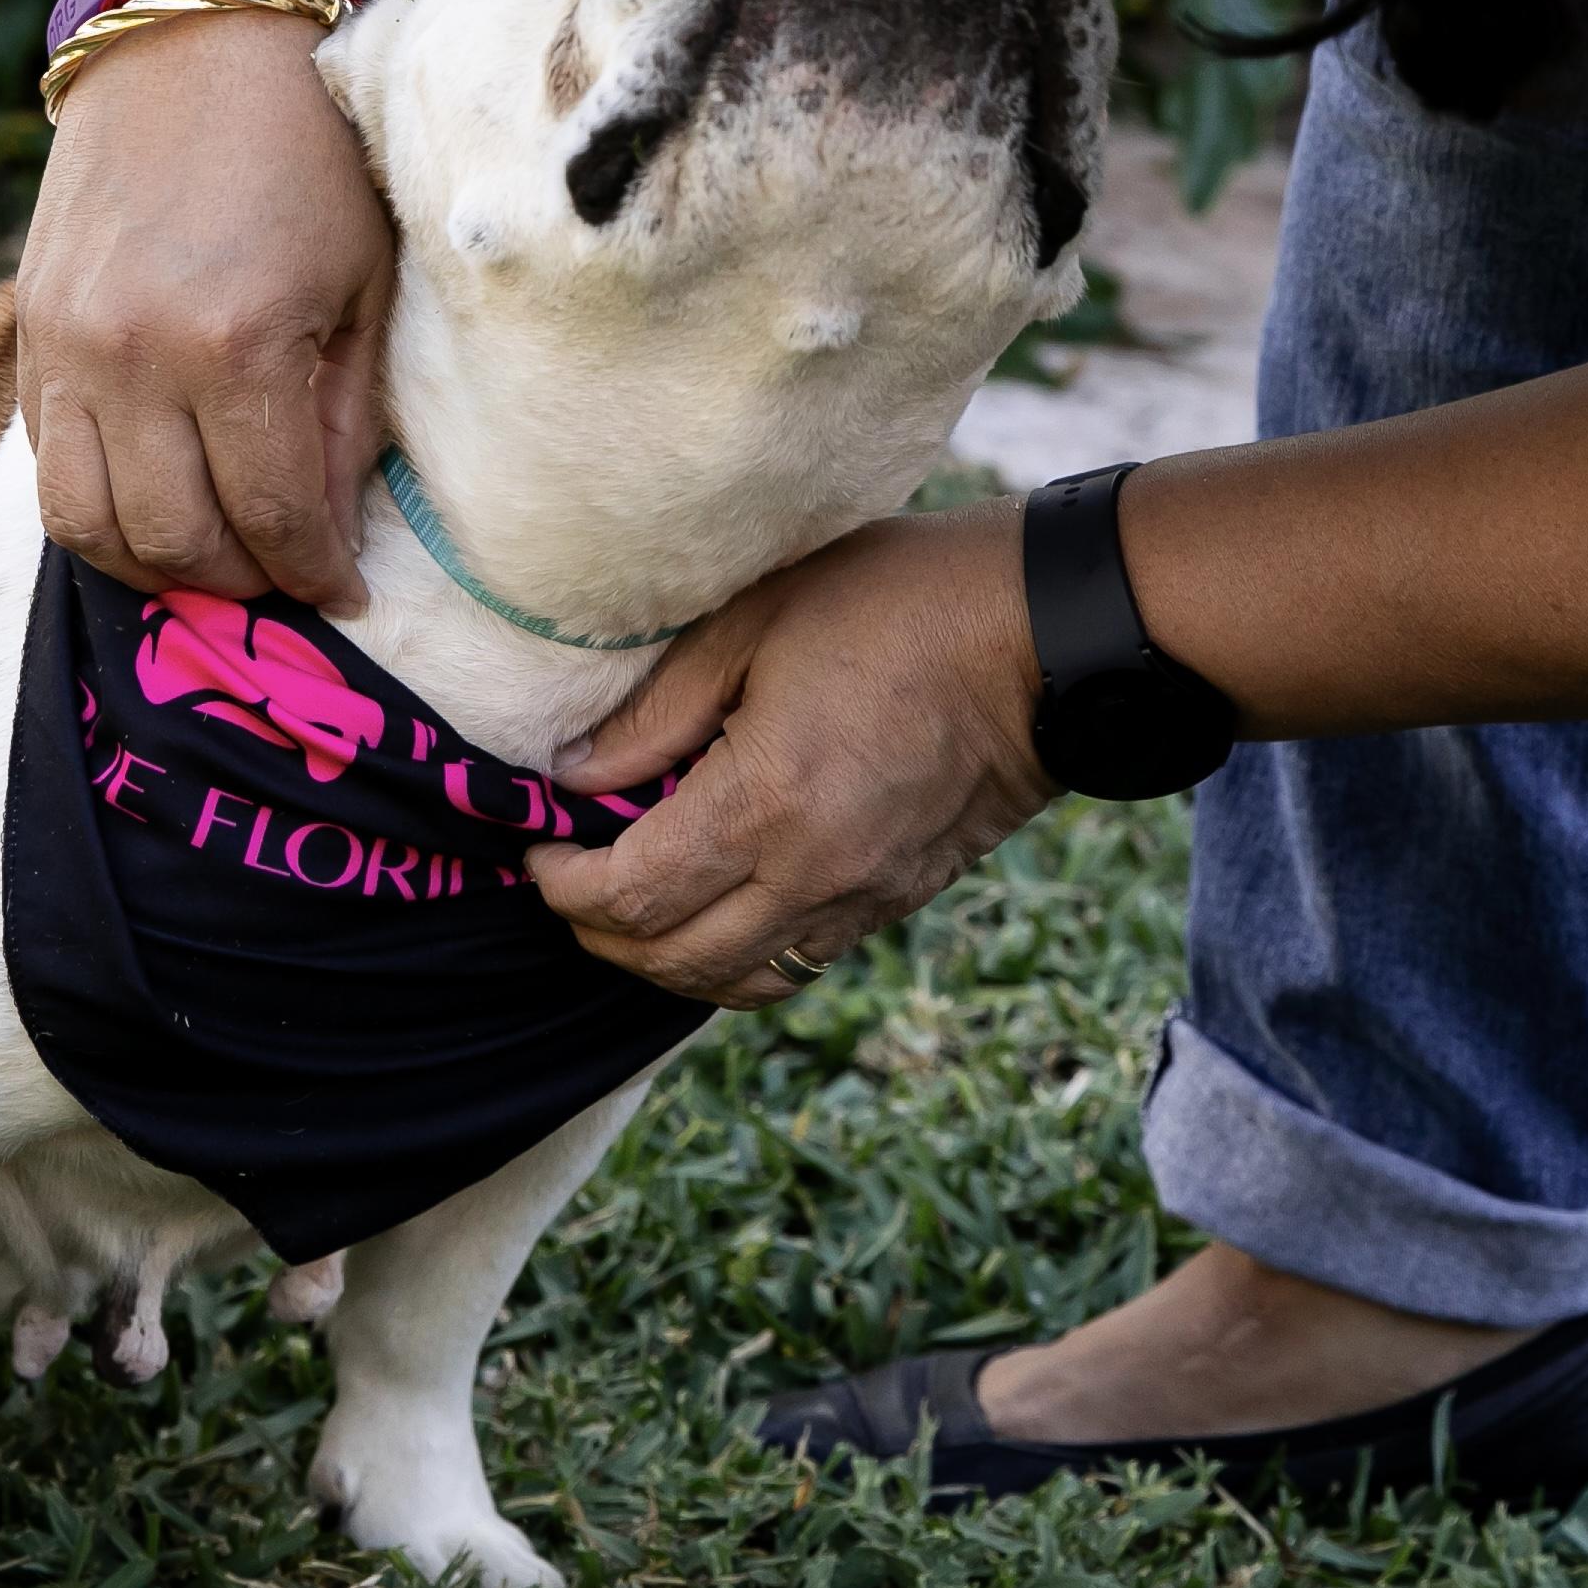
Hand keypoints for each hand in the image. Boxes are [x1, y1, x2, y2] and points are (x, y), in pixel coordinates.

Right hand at [15, 11, 391, 607]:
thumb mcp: (360, 286)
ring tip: (212, 553)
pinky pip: (48, 466)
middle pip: (175, 540)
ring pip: (90, 527)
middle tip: (281, 573)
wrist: (193, 37)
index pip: (272, 515)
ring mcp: (66, 349)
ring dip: (156, 564)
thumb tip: (326, 534)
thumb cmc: (308, 153)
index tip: (342, 592)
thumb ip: (342, 421)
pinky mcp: (28, 333)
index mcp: (236, 344)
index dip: (313, 574)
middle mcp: (134, 358)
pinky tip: (153, 499)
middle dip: (239, 580)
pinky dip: (100, 509)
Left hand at [525, 501, 1057, 1006]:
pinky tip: (709, 914)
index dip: (564, 886)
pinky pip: (794, 966)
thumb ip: (655, 711)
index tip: (537, 850)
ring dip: (661, 965)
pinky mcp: (898, 900)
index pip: (632, 895)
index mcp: (767, 806)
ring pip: (735, 983)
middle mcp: (812, 876)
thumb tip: (573, 778)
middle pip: (671, 960)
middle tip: (564, 883)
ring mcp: (862, 899)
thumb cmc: (901, 604)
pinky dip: (733, 963)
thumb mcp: (753, 624)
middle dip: (597, 936)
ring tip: (625, 911)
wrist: (1050, 640)